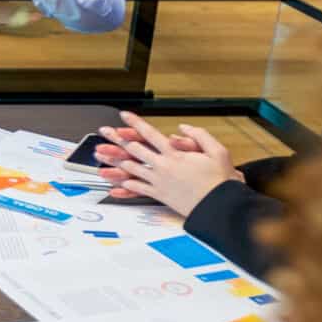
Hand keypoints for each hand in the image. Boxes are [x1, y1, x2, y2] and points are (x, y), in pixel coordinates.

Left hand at [97, 112, 241, 215]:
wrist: (219, 205)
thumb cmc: (220, 179)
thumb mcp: (217, 150)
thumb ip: (199, 135)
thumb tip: (183, 128)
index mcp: (175, 154)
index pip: (150, 134)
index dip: (135, 123)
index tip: (124, 115)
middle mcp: (163, 167)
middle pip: (134, 150)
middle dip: (117, 140)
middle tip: (105, 133)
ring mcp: (159, 182)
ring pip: (132, 170)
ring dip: (115, 162)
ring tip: (102, 157)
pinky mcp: (160, 196)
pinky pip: (138, 189)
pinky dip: (126, 186)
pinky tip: (116, 184)